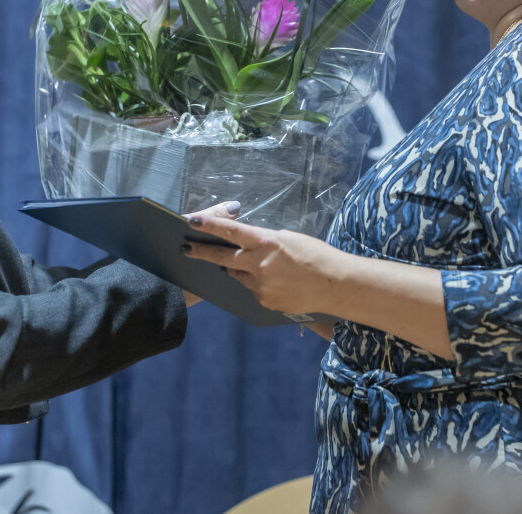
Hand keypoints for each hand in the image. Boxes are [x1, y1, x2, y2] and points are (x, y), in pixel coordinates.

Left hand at [181, 212, 340, 315]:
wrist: (334, 284)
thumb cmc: (316, 255)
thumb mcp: (288, 239)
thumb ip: (265, 240)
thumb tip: (248, 242)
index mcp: (266, 242)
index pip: (231, 231)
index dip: (209, 225)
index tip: (191, 220)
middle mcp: (258, 264)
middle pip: (223, 257)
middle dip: (202, 252)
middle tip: (186, 249)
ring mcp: (260, 285)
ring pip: (238, 275)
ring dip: (238, 269)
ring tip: (256, 265)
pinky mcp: (264, 301)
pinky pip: (253, 290)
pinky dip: (258, 284)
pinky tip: (276, 282)